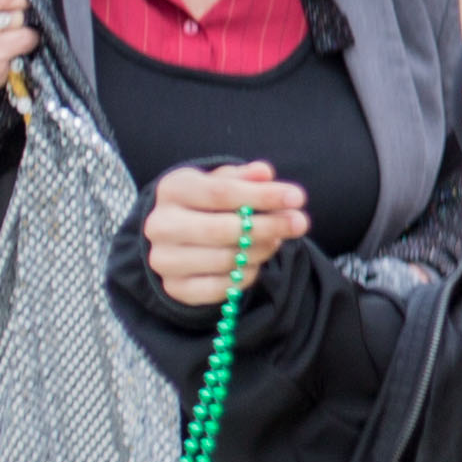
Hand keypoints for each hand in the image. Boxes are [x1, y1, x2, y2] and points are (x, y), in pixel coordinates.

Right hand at [140, 160, 295, 311]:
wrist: (178, 238)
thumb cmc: (209, 203)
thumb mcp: (223, 182)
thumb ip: (244, 177)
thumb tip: (264, 173)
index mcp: (172, 190)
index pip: (221, 192)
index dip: (263, 196)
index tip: (298, 198)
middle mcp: (160, 225)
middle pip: (223, 229)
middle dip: (269, 226)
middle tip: (300, 223)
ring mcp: (164, 259)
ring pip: (226, 260)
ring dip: (261, 250)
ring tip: (275, 240)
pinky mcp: (174, 288)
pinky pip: (222, 287)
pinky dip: (246, 275)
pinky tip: (253, 262)